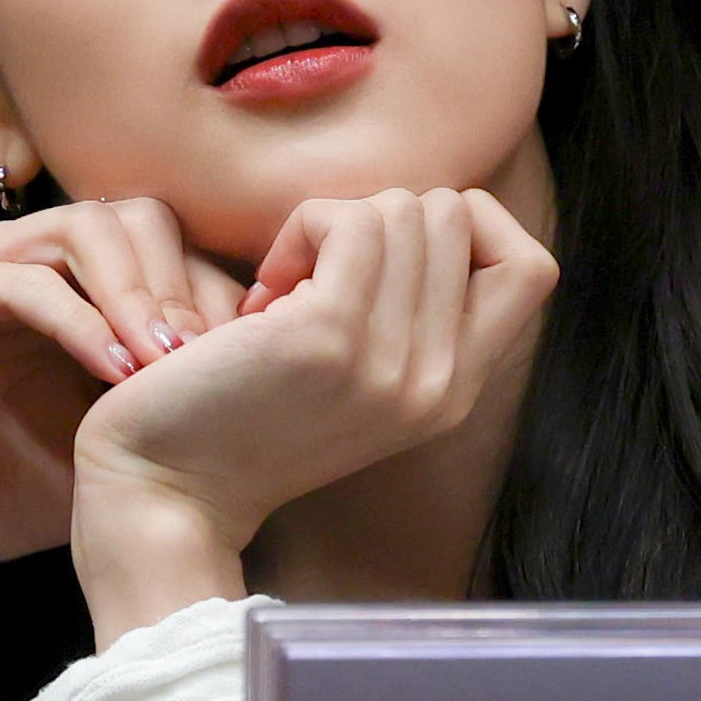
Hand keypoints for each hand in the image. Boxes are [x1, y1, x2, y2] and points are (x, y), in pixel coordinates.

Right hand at [0, 199, 244, 700]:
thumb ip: (176, 389)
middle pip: (130, 214)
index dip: (210, 289)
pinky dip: (79, 323)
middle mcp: (21, 256)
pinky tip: (116, 374)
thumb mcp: (120, 434)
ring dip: (135, 293)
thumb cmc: (15, 489)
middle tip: (209, 355)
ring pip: (79, 228)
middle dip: (180, 282)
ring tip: (165, 361)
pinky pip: (21, 282)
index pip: (163, 240)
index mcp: (70, 279)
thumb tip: (283, 369)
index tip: (248, 355)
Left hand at [68, 188, 559, 641]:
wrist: (167, 492)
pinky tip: (262, 293)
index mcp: (455, 392)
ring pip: (406, 208)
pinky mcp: (328, 338)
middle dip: (382, 218)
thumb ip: (411, 317)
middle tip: (320, 278)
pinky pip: (349, 221)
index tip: (394, 258)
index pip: (533, 267)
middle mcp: (439, 384)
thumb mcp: (360, 377)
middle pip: (459, 217)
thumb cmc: (247, 418)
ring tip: (285, 288)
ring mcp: (389, 364)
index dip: (474, 227)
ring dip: (334, 222)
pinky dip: (302, 230)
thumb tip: (422, 212)